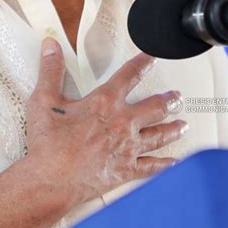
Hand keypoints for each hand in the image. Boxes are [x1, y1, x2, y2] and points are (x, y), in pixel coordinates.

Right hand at [26, 38, 186, 206]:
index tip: (152, 58)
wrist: (51, 181)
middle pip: (154, 107)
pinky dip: (166, 164)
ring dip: (173, 128)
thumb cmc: (48, 143)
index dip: (143, 64)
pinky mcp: (126, 171)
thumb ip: (50, 70)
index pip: (129, 75)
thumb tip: (51, 46)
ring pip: (159, 135)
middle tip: (177, 97)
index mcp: (105, 102)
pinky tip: (175, 162)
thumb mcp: (44, 100)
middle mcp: (122, 123)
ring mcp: (127, 148)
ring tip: (183, 125)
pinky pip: (153, 167)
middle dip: (168, 100)